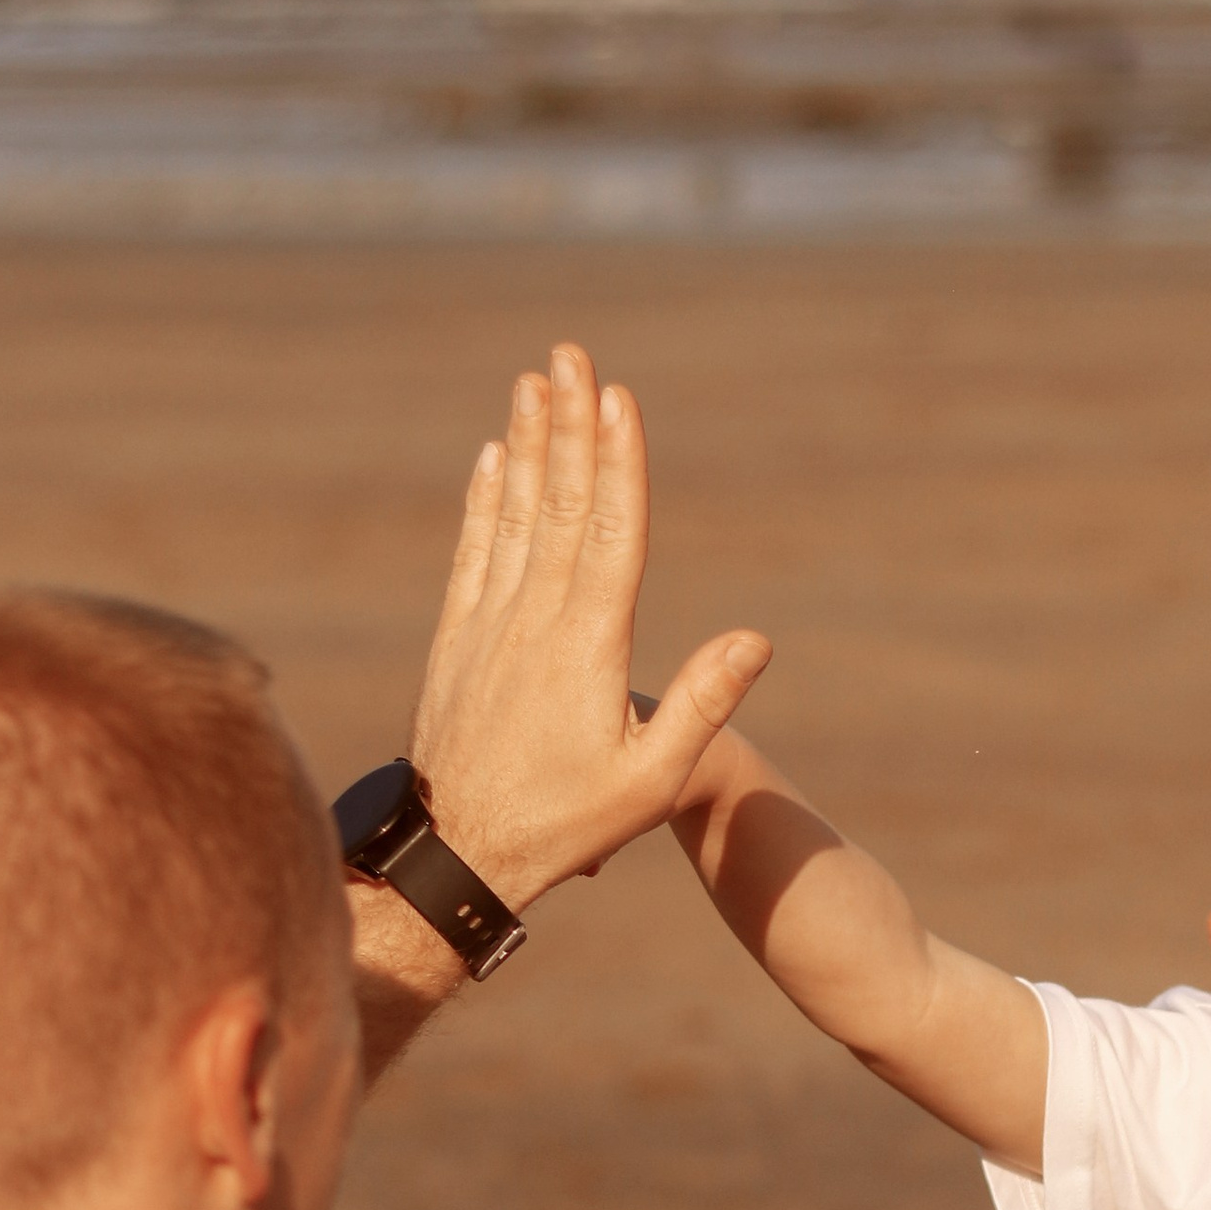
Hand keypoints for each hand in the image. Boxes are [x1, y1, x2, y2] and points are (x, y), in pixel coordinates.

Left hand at [408, 345, 769, 908]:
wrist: (454, 854)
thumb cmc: (566, 824)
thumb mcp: (651, 779)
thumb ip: (702, 704)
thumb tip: (757, 638)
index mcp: (586, 645)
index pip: (609, 531)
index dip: (617, 460)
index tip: (617, 395)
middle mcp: (532, 620)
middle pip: (559, 503)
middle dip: (568, 424)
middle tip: (570, 355)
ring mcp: (488, 625)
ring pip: (513, 516)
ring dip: (527, 446)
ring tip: (533, 383)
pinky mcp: (457, 641)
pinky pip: (474, 553)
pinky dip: (484, 502)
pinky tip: (493, 459)